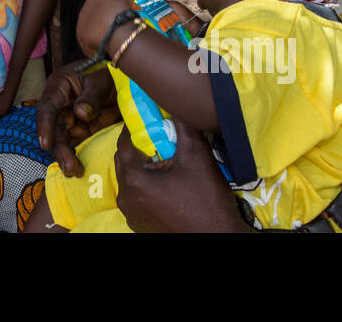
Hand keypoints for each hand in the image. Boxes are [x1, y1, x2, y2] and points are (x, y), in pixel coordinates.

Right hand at [35, 63, 121, 176]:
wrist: (123, 79)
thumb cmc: (107, 72)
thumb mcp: (101, 80)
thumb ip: (91, 97)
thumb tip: (80, 113)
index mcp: (59, 87)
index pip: (47, 108)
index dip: (45, 126)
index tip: (46, 144)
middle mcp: (60, 105)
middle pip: (54, 129)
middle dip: (59, 149)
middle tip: (69, 167)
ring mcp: (70, 119)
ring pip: (62, 140)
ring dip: (66, 156)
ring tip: (74, 172)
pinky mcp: (80, 130)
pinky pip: (75, 145)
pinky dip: (76, 157)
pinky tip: (80, 169)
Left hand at [74, 0, 144, 56]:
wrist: (116, 31)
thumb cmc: (120, 10)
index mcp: (91, 2)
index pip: (103, 6)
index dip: (115, 10)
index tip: (125, 15)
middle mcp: (83, 15)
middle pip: (98, 20)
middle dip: (109, 23)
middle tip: (123, 27)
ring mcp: (82, 29)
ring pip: (95, 32)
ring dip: (104, 34)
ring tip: (117, 38)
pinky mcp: (83, 43)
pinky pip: (92, 44)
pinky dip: (100, 46)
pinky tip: (109, 46)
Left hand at [113, 116, 248, 231]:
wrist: (217, 237)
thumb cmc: (207, 198)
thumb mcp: (197, 155)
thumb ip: (182, 125)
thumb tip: (175, 104)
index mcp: (134, 178)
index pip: (125, 141)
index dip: (136, 127)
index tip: (149, 118)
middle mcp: (126, 197)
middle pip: (125, 160)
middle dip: (140, 147)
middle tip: (161, 141)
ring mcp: (131, 214)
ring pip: (130, 180)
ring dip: (143, 168)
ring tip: (167, 163)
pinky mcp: (139, 225)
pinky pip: (137, 197)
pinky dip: (146, 187)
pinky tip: (168, 185)